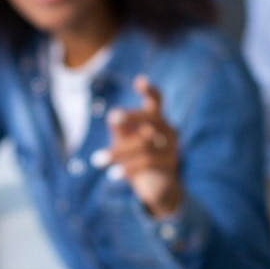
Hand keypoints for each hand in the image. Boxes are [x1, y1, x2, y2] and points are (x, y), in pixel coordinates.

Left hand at [96, 75, 182, 217]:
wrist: (159, 188)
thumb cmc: (138, 158)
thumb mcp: (125, 142)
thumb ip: (120, 129)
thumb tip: (112, 116)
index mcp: (157, 120)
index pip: (156, 101)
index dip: (149, 91)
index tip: (140, 80)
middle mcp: (168, 130)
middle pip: (153, 117)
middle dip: (133, 115)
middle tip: (113, 117)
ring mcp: (172, 147)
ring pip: (144, 144)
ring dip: (119, 152)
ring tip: (98, 160)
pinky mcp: (170, 164)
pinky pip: (147, 162)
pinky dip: (128, 168)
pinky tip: (112, 175)